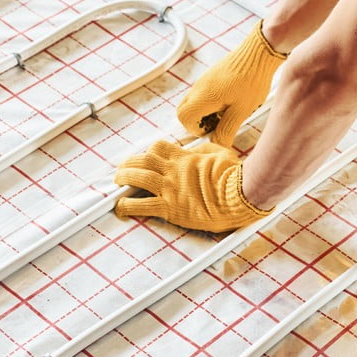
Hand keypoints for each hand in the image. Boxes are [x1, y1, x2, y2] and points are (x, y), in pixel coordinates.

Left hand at [113, 139, 272, 231]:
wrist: (239, 194)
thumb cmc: (235, 175)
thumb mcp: (221, 153)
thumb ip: (206, 151)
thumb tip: (201, 152)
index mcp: (185, 158)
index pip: (159, 147)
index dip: (149, 151)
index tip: (146, 157)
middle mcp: (173, 170)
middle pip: (143, 160)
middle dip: (129, 163)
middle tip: (122, 169)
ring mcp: (170, 188)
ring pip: (138, 177)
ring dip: (124, 178)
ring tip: (117, 181)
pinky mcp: (170, 207)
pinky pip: (143, 205)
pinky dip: (128, 207)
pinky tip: (120, 208)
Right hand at [175, 20, 285, 144]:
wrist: (259, 52)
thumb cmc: (252, 80)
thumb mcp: (242, 110)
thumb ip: (227, 129)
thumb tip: (219, 145)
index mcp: (204, 96)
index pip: (184, 118)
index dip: (196, 130)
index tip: (213, 129)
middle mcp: (199, 87)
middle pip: (183, 110)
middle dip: (197, 122)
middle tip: (217, 123)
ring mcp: (203, 80)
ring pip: (192, 102)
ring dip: (204, 112)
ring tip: (226, 112)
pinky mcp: (210, 76)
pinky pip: (201, 94)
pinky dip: (209, 103)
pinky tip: (229, 101)